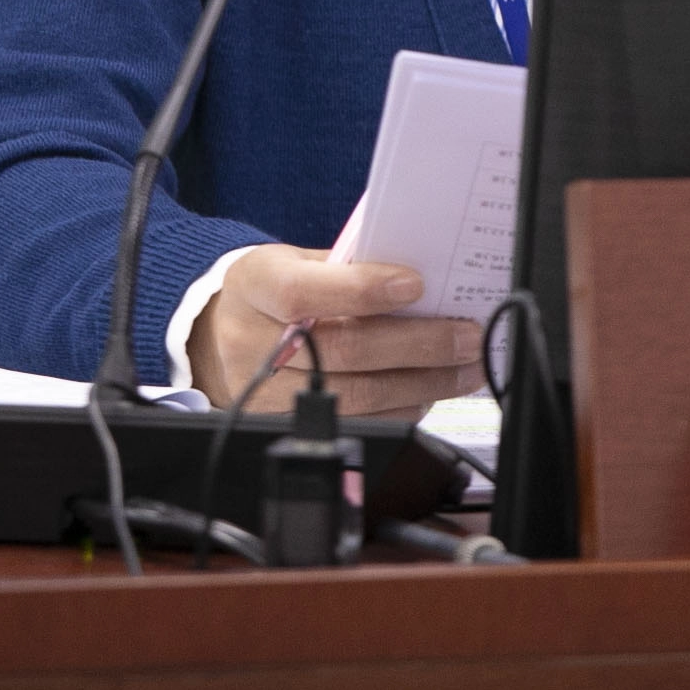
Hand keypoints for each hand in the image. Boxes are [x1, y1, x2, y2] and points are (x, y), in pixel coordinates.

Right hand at [188, 244, 484, 416]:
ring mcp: (266, 393)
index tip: (416, 284)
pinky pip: (357, 424)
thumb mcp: (297, 262)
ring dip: (424, 383)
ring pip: (356, 396)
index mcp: (255, 285)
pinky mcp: (286, 427)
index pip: (304, 291)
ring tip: (465, 367)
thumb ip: (349, 267)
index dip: (362, 290)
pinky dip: (403, 408)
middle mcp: (253, 342)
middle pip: (343, 349)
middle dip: (417, 344)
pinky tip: (431, 390)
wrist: (224, 333)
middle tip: (466, 336)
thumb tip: (425, 279)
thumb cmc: (276, 289)